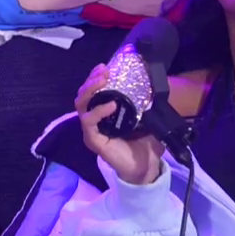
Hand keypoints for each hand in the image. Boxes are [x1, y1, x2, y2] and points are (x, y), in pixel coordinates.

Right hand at [76, 63, 164, 185]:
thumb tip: (153, 87)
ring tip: (103, 81)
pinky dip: (98, 111)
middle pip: (83, 95)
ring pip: (81, 106)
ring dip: (90, 90)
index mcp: (104, 114)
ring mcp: (92, 131)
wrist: (146, 168)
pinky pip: (89, 123)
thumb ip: (146, 105)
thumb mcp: (148, 119)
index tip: (105, 66)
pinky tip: (111, 104)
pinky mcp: (94, 141)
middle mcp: (94, 121)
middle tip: (103, 71)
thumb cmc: (145, 145)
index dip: (95, 78)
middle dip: (91, 81)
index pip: (93, 92)